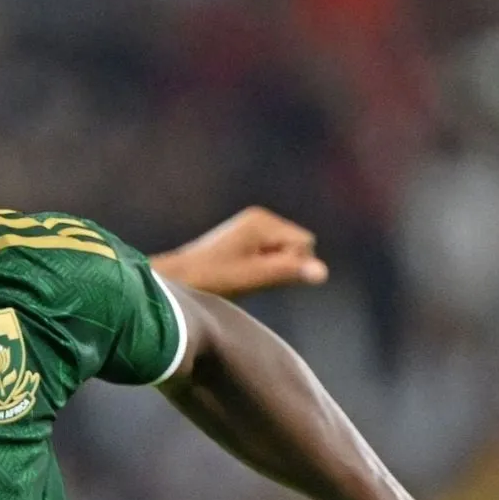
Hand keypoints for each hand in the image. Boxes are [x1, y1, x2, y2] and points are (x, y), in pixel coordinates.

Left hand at [151, 207, 328, 298]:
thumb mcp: (252, 278)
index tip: (260, 274)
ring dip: (273, 269)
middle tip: (251, 276)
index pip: (305, 244)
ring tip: (244, 276)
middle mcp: (260, 218)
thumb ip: (288, 272)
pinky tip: (242, 274)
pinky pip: (274, 255)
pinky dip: (264, 268)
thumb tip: (323, 272)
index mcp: (261, 221)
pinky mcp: (247, 240)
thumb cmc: (210, 280)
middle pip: (299, 246)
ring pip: (287, 253)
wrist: (175, 281)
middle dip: (284, 265)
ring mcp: (253, 228)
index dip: (291, 265)